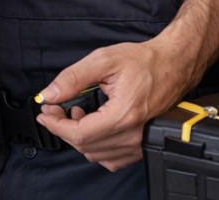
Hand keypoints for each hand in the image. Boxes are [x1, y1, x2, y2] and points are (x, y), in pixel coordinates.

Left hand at [36, 39, 192, 170]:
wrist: (173, 65)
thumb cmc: (144, 61)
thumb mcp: (104, 60)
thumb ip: (73, 78)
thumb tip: (50, 94)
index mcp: (124, 114)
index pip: (79, 134)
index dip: (56, 124)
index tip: (45, 113)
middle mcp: (133, 135)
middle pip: (85, 145)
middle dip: (63, 128)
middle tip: (55, 108)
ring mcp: (139, 144)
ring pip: (96, 154)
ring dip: (78, 137)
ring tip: (76, 114)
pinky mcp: (141, 146)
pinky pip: (110, 158)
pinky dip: (95, 147)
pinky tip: (93, 127)